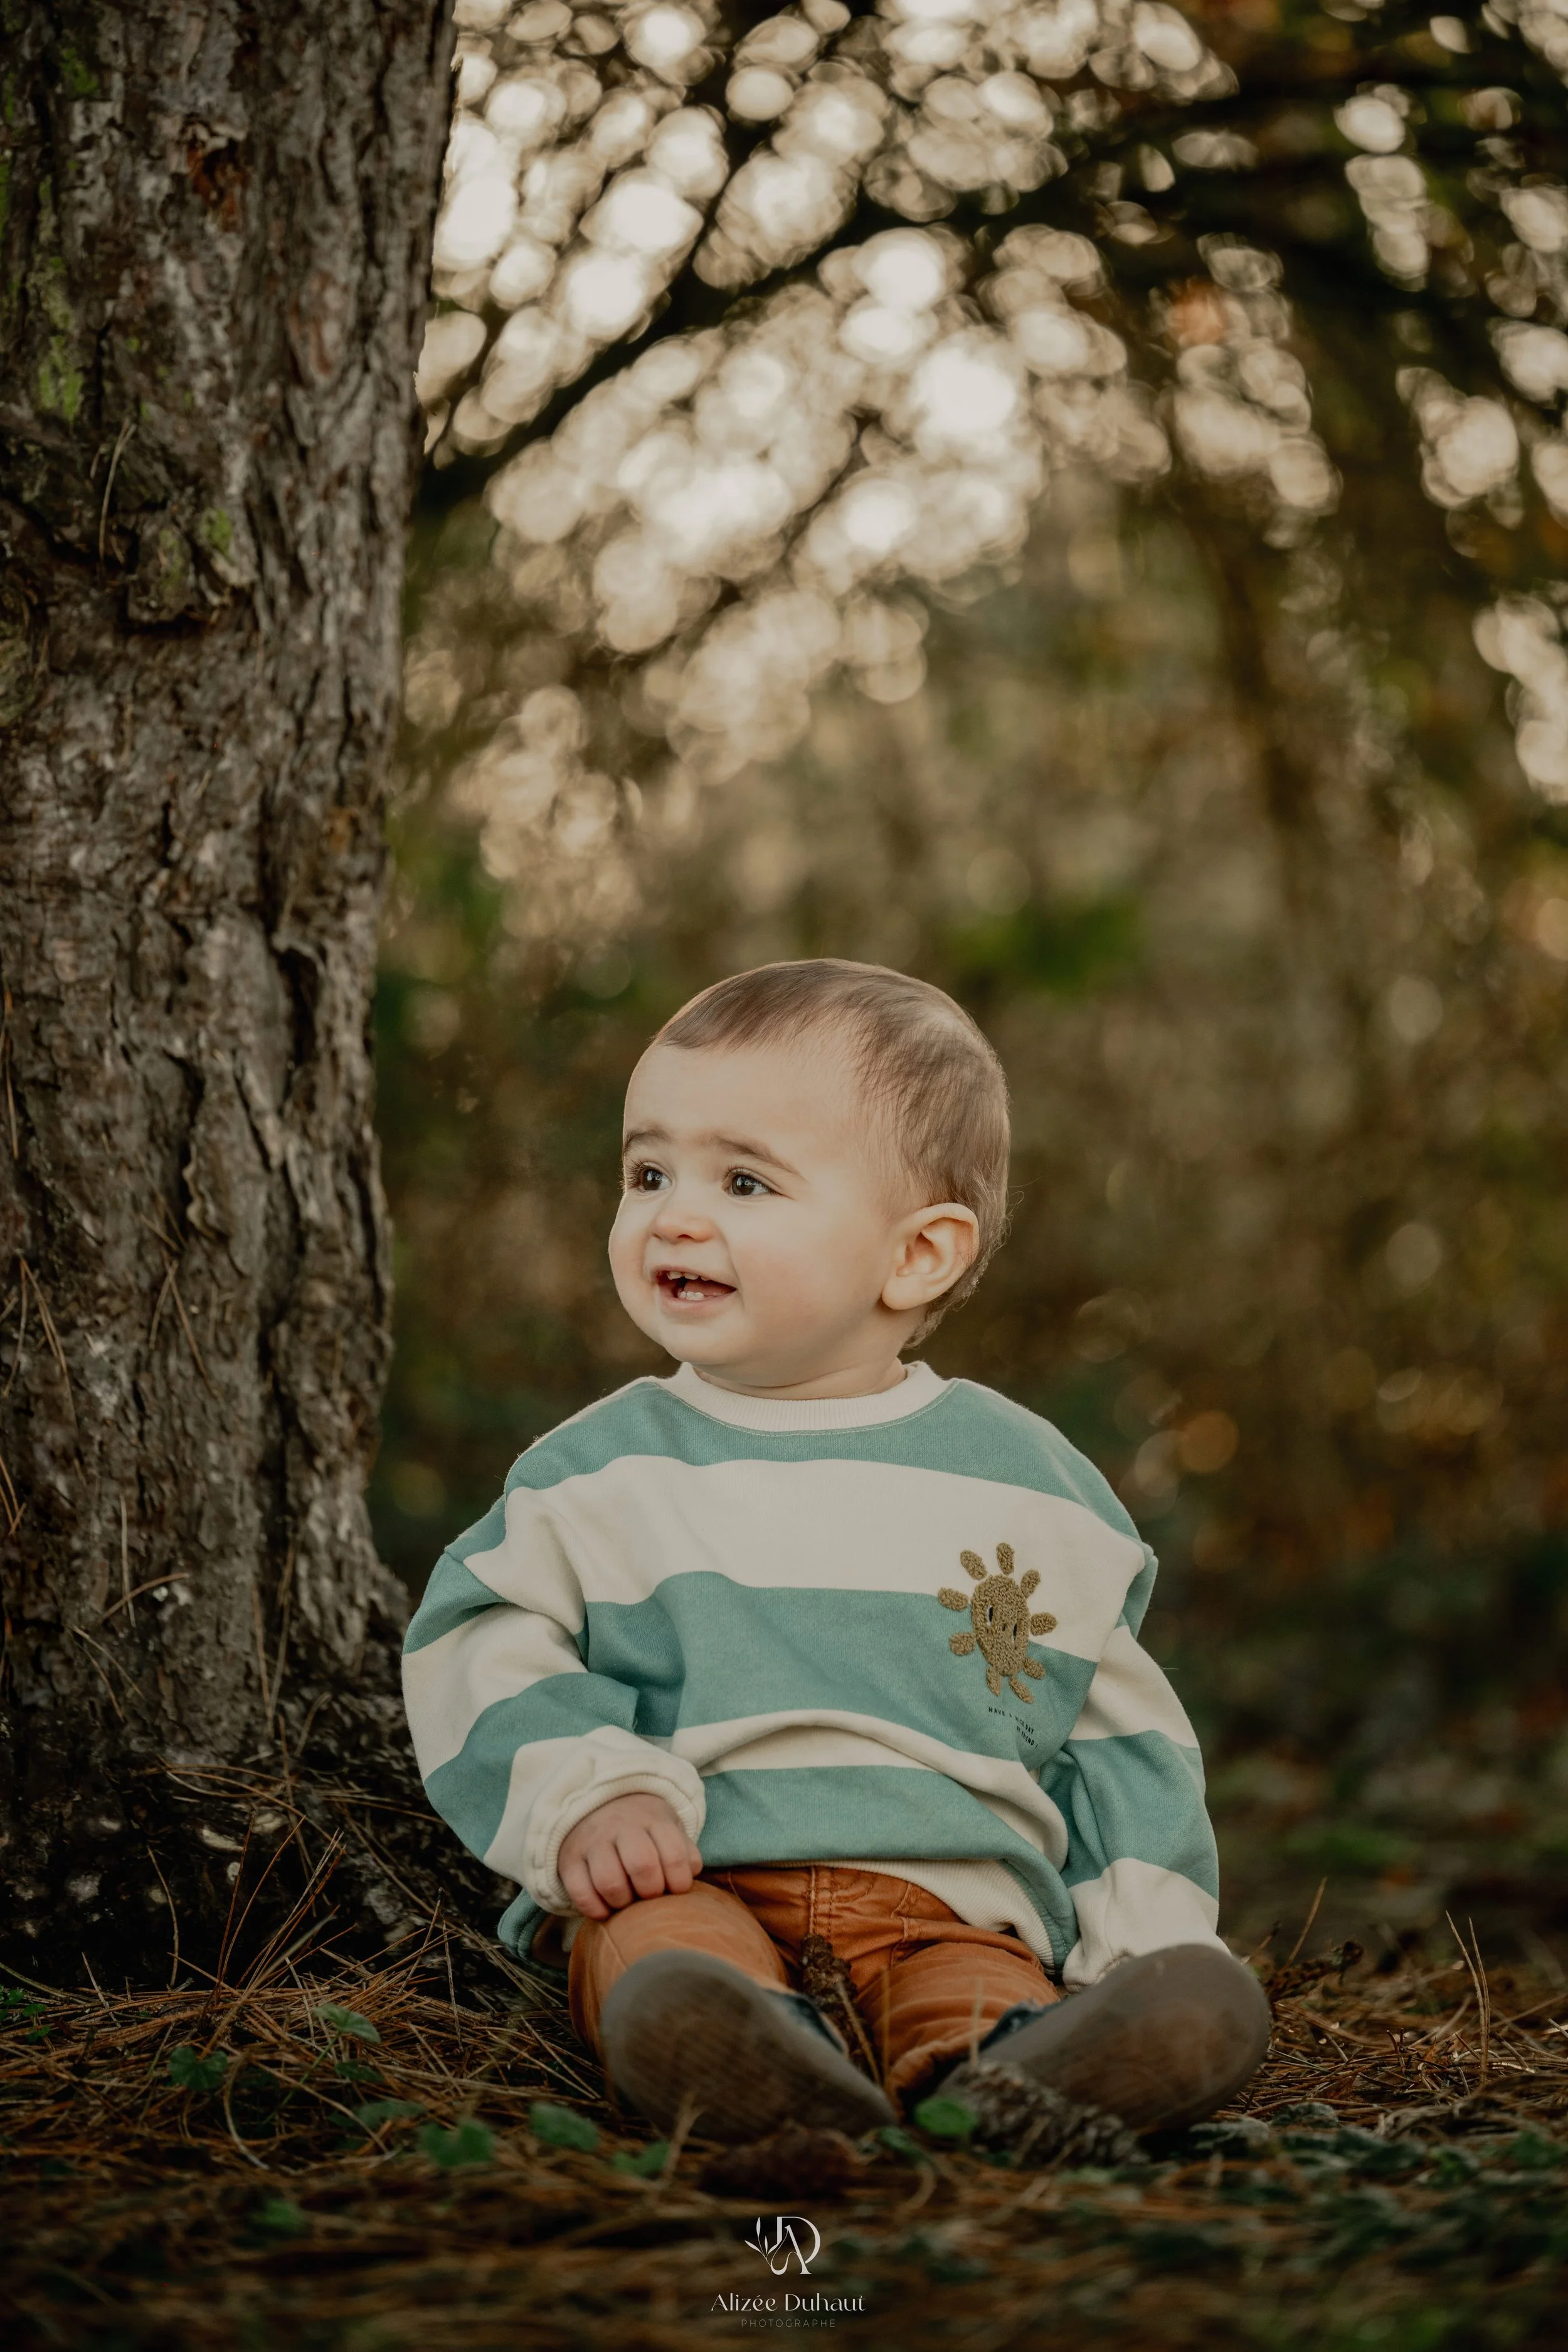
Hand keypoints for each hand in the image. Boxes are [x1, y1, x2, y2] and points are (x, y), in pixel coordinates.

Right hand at [557, 1792, 702, 1919]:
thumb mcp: (667, 1827)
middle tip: (650, 1896)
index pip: (673, 1855)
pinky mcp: (569, 1859)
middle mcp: (621, 1826)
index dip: (679, 1882)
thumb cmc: (642, 1826)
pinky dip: (596, 1909)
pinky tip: (606, 1910)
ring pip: (610, 1882)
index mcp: (652, 1818)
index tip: (675, 1889)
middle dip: (651, 1892)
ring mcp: (592, 1842)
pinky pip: (580, 1893)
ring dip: (623, 1903)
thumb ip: (684, 1850)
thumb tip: (690, 1874)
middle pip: (642, 1865)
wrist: (596, 1801)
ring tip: (628, 1902)